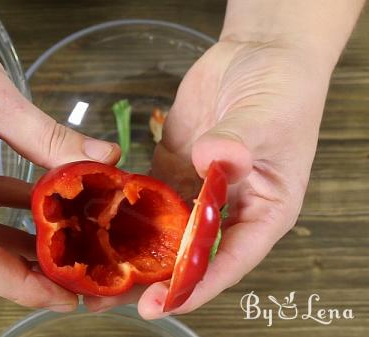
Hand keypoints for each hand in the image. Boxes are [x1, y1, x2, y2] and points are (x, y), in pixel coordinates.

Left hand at [84, 39, 331, 316]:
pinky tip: (97, 223)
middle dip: (152, 278)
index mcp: (263, 211)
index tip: (160, 303)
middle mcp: (229, 209)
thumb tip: (213, 161)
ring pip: (164, 231)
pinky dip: (125, 211)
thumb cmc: (282, 90)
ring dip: (132, 251)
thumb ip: (239, 143)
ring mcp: (198, 190)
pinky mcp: (174, 168)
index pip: (229, 260)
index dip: (194, 285)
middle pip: (189, 256)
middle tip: (109, 296)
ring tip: (94, 269)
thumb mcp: (268, 118)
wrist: (258, 54)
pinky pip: (148, 196)